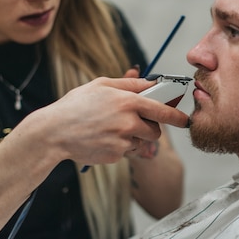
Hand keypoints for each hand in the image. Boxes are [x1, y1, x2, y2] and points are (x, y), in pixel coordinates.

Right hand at [18, 77, 188, 165]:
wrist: (53, 132)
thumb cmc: (77, 105)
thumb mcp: (101, 85)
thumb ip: (129, 84)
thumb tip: (150, 82)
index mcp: (128, 102)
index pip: (163, 110)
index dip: (177, 116)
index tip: (185, 119)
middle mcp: (128, 122)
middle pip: (155, 130)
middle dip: (150, 128)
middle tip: (133, 122)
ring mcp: (122, 141)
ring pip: (142, 142)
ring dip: (135, 138)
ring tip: (113, 129)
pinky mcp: (115, 156)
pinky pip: (127, 152)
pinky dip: (120, 147)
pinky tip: (103, 139)